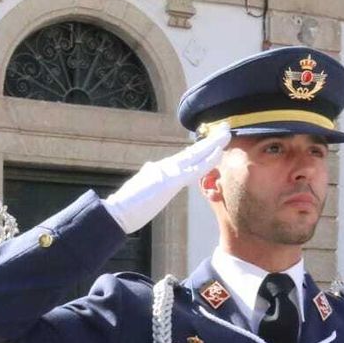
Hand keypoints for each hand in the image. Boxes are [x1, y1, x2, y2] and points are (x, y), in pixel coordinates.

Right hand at [103, 130, 230, 233]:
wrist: (117, 212)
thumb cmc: (128, 205)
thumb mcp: (141, 187)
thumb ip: (149, 176)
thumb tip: (151, 167)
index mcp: (161, 170)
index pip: (186, 157)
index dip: (201, 149)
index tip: (213, 141)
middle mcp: (166, 167)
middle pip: (193, 152)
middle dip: (210, 141)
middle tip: (225, 130)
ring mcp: (168, 173)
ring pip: (195, 155)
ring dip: (212, 145)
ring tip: (226, 134)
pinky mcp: (169, 181)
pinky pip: (194, 169)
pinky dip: (207, 160)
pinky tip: (218, 153)